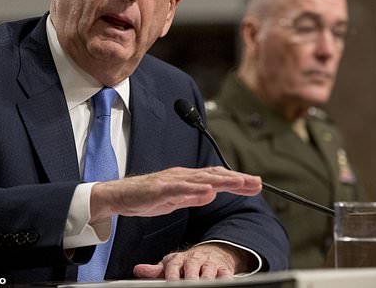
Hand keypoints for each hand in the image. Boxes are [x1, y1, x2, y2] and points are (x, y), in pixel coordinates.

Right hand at [89, 166, 261, 221]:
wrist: (118, 196)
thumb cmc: (145, 197)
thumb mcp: (174, 200)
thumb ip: (192, 197)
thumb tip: (211, 194)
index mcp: (187, 179)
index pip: (216, 178)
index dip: (236, 181)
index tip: (255, 184)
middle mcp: (182, 176)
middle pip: (214, 175)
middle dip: (237, 179)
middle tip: (258, 183)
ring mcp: (171, 181)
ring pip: (201, 179)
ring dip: (222, 180)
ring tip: (240, 182)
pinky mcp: (160, 189)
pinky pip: (180, 189)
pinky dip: (195, 190)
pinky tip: (209, 191)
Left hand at [133, 243, 251, 279]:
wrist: (211, 253)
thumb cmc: (187, 263)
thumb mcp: (171, 264)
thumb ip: (156, 270)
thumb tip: (138, 270)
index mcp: (179, 259)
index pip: (173, 266)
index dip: (172, 275)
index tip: (172, 283)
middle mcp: (194, 259)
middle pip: (192, 268)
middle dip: (190, 278)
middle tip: (189, 285)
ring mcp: (209, 263)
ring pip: (209, 272)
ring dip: (207, 279)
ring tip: (205, 285)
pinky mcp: (224, 269)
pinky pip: (225, 274)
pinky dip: (224, 279)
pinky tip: (223, 282)